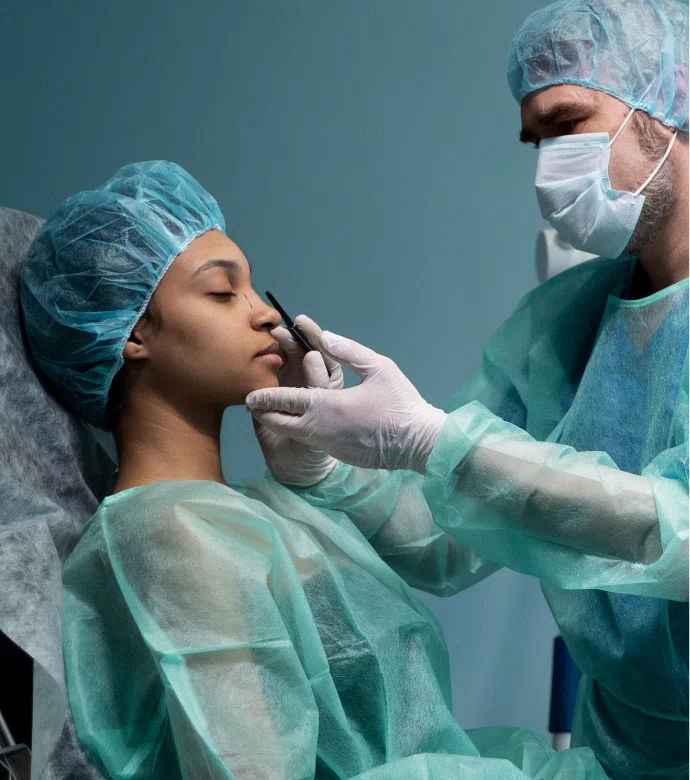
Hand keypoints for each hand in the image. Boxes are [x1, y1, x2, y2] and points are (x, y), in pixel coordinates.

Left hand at [246, 331, 446, 472]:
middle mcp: (322, 430)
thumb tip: (323, 336)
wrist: (420, 443)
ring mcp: (330, 447)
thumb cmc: (401, 402)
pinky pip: (315, 442)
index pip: (287, 401)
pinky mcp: (340, 456)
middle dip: (265, 415)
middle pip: (282, 425)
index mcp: (328, 406)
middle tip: (253, 408)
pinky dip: (305, 432)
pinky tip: (308, 424)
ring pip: (297, 435)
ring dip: (284, 423)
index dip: (266, 398)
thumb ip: (347, 351)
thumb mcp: (378, 367)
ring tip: (275, 413)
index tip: (249, 396)